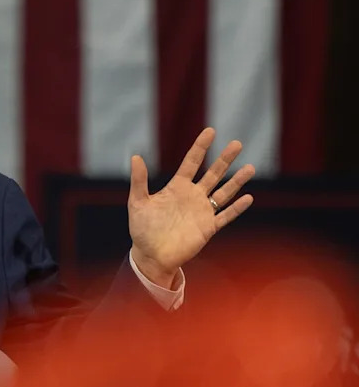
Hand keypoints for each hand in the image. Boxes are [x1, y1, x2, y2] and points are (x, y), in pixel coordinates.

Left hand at [128, 128, 254, 285]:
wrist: (151, 255)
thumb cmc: (142, 229)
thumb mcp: (138, 202)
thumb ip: (139, 181)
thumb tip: (135, 156)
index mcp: (176, 187)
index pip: (191, 162)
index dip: (200, 147)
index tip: (210, 131)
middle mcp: (192, 196)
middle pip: (213, 173)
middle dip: (224, 159)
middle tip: (237, 143)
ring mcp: (202, 211)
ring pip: (223, 192)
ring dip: (237, 181)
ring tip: (250, 167)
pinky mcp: (208, 228)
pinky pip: (225, 216)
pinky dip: (236, 208)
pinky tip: (248, 198)